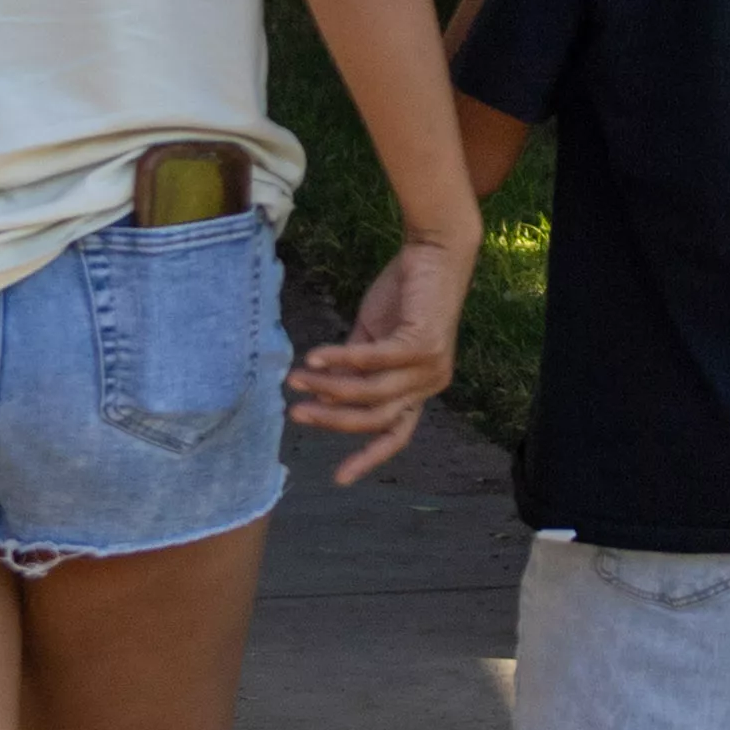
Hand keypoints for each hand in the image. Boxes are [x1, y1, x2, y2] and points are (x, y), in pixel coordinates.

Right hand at [291, 232, 466, 483]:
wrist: (434, 251)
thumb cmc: (405, 294)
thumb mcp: (373, 338)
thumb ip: (354, 368)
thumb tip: (322, 396)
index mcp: (419, 388)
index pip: (396, 434)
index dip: (368, 457)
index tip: (339, 478)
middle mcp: (429, 384)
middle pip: (377, 419)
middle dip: (333, 420)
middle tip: (295, 414)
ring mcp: (430, 366)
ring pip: (371, 393)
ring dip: (328, 388)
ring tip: (296, 379)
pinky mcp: (423, 343)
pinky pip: (374, 361)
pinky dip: (341, 360)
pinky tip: (314, 356)